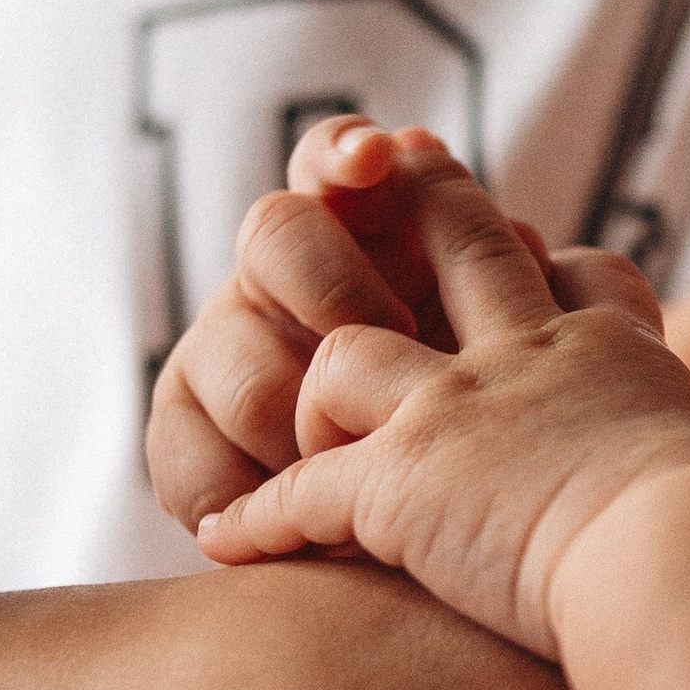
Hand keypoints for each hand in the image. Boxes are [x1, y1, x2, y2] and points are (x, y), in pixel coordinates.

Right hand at [148, 123, 559, 539]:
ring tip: (354, 463)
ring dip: (293, 412)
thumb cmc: (484, 423)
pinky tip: (269, 521)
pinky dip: (234, 493)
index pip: (331, 159)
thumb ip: (494, 282)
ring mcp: (222, 351)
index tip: (380, 158)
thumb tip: (507, 226)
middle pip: (274, 232)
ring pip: (228, 352)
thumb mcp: (500, 345)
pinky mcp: (182, 436)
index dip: (346, 151)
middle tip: (398, 337)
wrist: (441, 538)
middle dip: (334, 281)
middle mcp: (278, 278)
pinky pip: (183, 455)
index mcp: (355, 234)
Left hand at [196, 150, 689, 658]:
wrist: (688, 560)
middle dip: (420, 208)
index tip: (521, 231)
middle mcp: (530, 357)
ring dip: (317, 403)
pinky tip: (229, 540)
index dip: (541, 249)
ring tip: (292, 435)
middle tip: (381, 167)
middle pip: (461, 249)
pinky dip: (261, 519)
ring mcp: (459, 409)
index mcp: (611, 354)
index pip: (578, 273)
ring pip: (347, 359)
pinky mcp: (404, 480)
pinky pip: (305, 490)